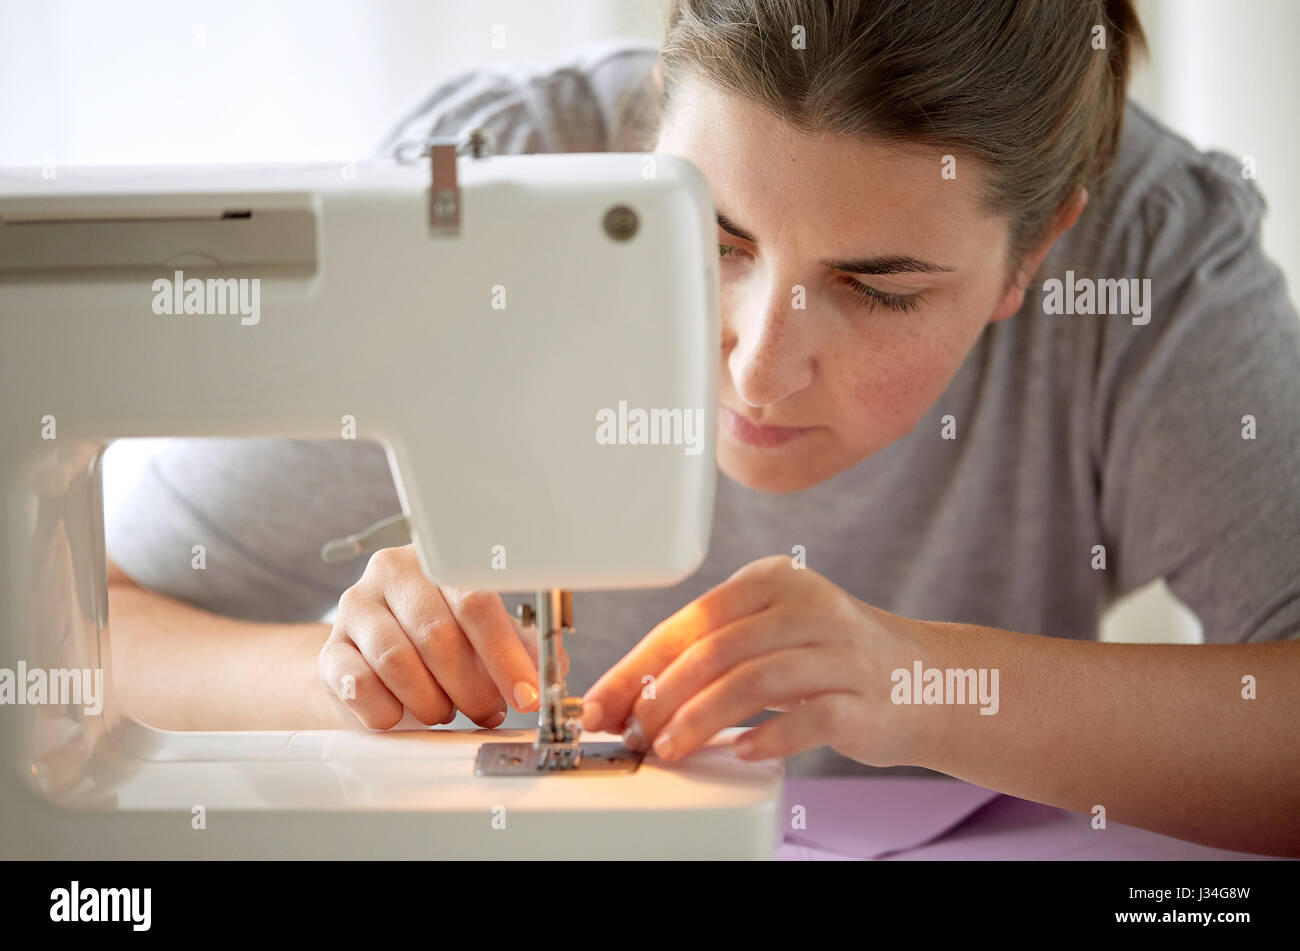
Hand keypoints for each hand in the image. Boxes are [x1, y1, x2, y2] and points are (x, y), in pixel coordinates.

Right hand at [318, 545, 566, 729]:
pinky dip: (389, 712)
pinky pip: (358, 685)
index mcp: (440, 559)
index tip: (527, 695)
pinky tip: (403, 714)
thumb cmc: (443, 645)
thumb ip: (522, 648)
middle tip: (488, 711)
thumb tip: (552, 671)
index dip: (505, 655)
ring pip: (398, 661)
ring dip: (432, 701)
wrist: (377, 662)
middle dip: (472, 687)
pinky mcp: (330, 648)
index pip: (476, 601)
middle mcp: (394, 571)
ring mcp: (356, 606)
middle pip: (438, 635)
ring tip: (446, 711)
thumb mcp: (488, 637)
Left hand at [581, 555, 944, 765]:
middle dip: (662, 697)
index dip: (640, 664)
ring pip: (753, 680)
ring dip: (699, 720)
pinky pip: (807, 719)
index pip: (692, 619)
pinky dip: (766, 738)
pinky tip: (738, 752)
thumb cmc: (830, 660)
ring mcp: (841, 652)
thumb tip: (632, 695)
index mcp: (774, 581)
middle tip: (633, 732)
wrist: (924, 680)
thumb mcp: (771, 632)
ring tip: (669, 748)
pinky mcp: (865, 699)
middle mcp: (809, 607)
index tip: (605, 702)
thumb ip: (712, 651)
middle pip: (717, 649)